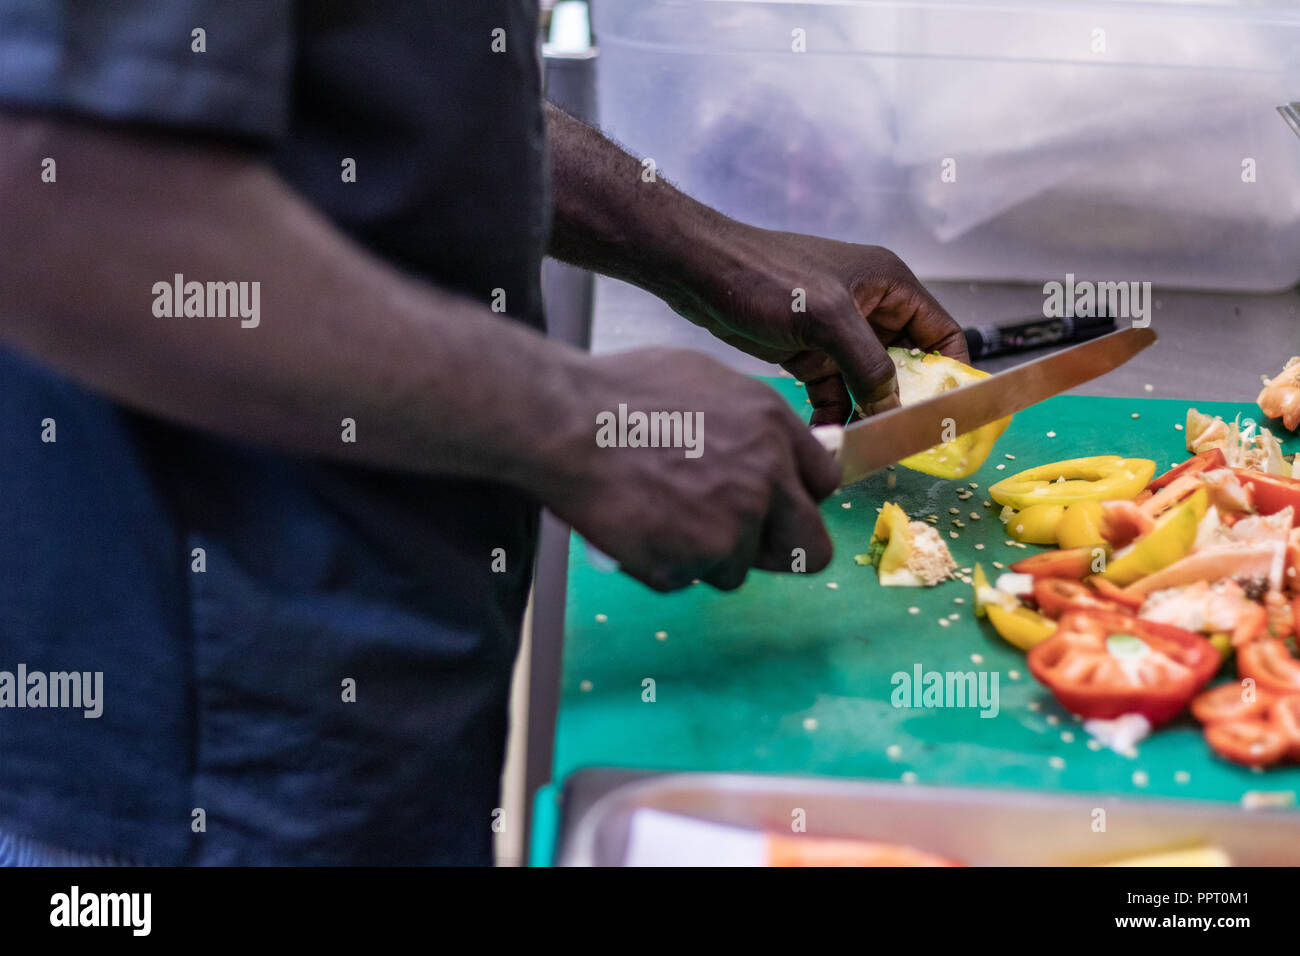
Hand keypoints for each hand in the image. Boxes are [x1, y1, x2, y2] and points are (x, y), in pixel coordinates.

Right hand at [544, 348, 839, 591]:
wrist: (564, 424)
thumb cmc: (620, 393)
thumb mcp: (705, 380)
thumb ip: (751, 422)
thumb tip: (772, 447)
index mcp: (773, 429)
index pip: (825, 484)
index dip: (800, 499)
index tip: (779, 505)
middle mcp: (765, 481)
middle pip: (810, 549)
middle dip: (780, 550)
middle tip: (742, 542)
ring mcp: (730, 528)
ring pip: (736, 569)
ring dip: (705, 557)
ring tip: (660, 519)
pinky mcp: (689, 564)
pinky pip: (685, 580)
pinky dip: (661, 564)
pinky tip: (634, 527)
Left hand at [674, 227, 968, 425]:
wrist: (700, 273)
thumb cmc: (765, 276)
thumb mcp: (827, 318)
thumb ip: (868, 363)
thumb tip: (893, 406)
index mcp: (889, 285)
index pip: (943, 332)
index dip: (951, 371)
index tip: (947, 413)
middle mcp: (870, 309)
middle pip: (908, 365)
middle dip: (906, 401)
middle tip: (904, 440)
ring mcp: (838, 334)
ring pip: (868, 384)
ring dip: (866, 414)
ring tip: (862, 446)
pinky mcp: (809, 354)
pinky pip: (833, 393)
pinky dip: (833, 416)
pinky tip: (825, 439)